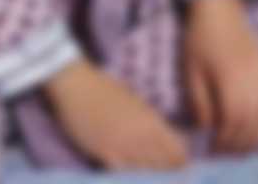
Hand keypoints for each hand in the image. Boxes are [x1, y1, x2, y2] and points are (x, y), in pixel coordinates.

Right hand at [42, 58, 190, 170]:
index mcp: (151, 120)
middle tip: (172, 182)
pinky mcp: (105, 153)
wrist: (76, 83)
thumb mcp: (133, 101)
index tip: (182, 172)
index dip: (181, 164)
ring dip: (151, 179)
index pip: (177, 151)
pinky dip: (131, 179)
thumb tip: (162, 136)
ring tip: (152, 181)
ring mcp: (123, 146)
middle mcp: (141, 135)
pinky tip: (132, 180)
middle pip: (165, 167)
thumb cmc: (103, 88)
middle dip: (169, 176)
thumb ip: (148, 120)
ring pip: (147, 174)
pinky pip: (124, 175)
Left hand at [182, 0, 257, 153]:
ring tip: (247, 145)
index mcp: (231, 84)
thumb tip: (207, 129)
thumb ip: (199, 103)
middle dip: (241, 143)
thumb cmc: (199, 38)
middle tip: (228, 152)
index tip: (214, 149)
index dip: (225, 141)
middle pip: (253, 123)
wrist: (216, 6)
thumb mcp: (191, 72)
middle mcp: (253, 82)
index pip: (234, 124)